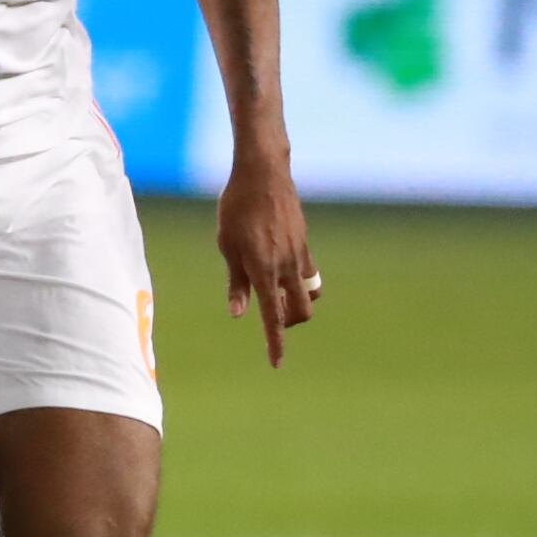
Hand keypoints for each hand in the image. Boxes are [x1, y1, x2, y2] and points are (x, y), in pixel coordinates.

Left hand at [216, 151, 316, 367]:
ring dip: (296, 302)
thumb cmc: (236, 208)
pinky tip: (281, 267)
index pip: (273, 317)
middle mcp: (286, 266)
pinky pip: (309, 272)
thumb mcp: (227, 245)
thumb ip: (236, 283)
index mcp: (263, 270)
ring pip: (309, 293)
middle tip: (270, 311)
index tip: (277, 364)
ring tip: (275, 290)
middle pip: (301, 312)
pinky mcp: (305, 242)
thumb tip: (239, 314)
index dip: (275, 343)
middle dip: (290, 323)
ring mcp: (300, 253)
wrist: (262, 172)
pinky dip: (299, 280)